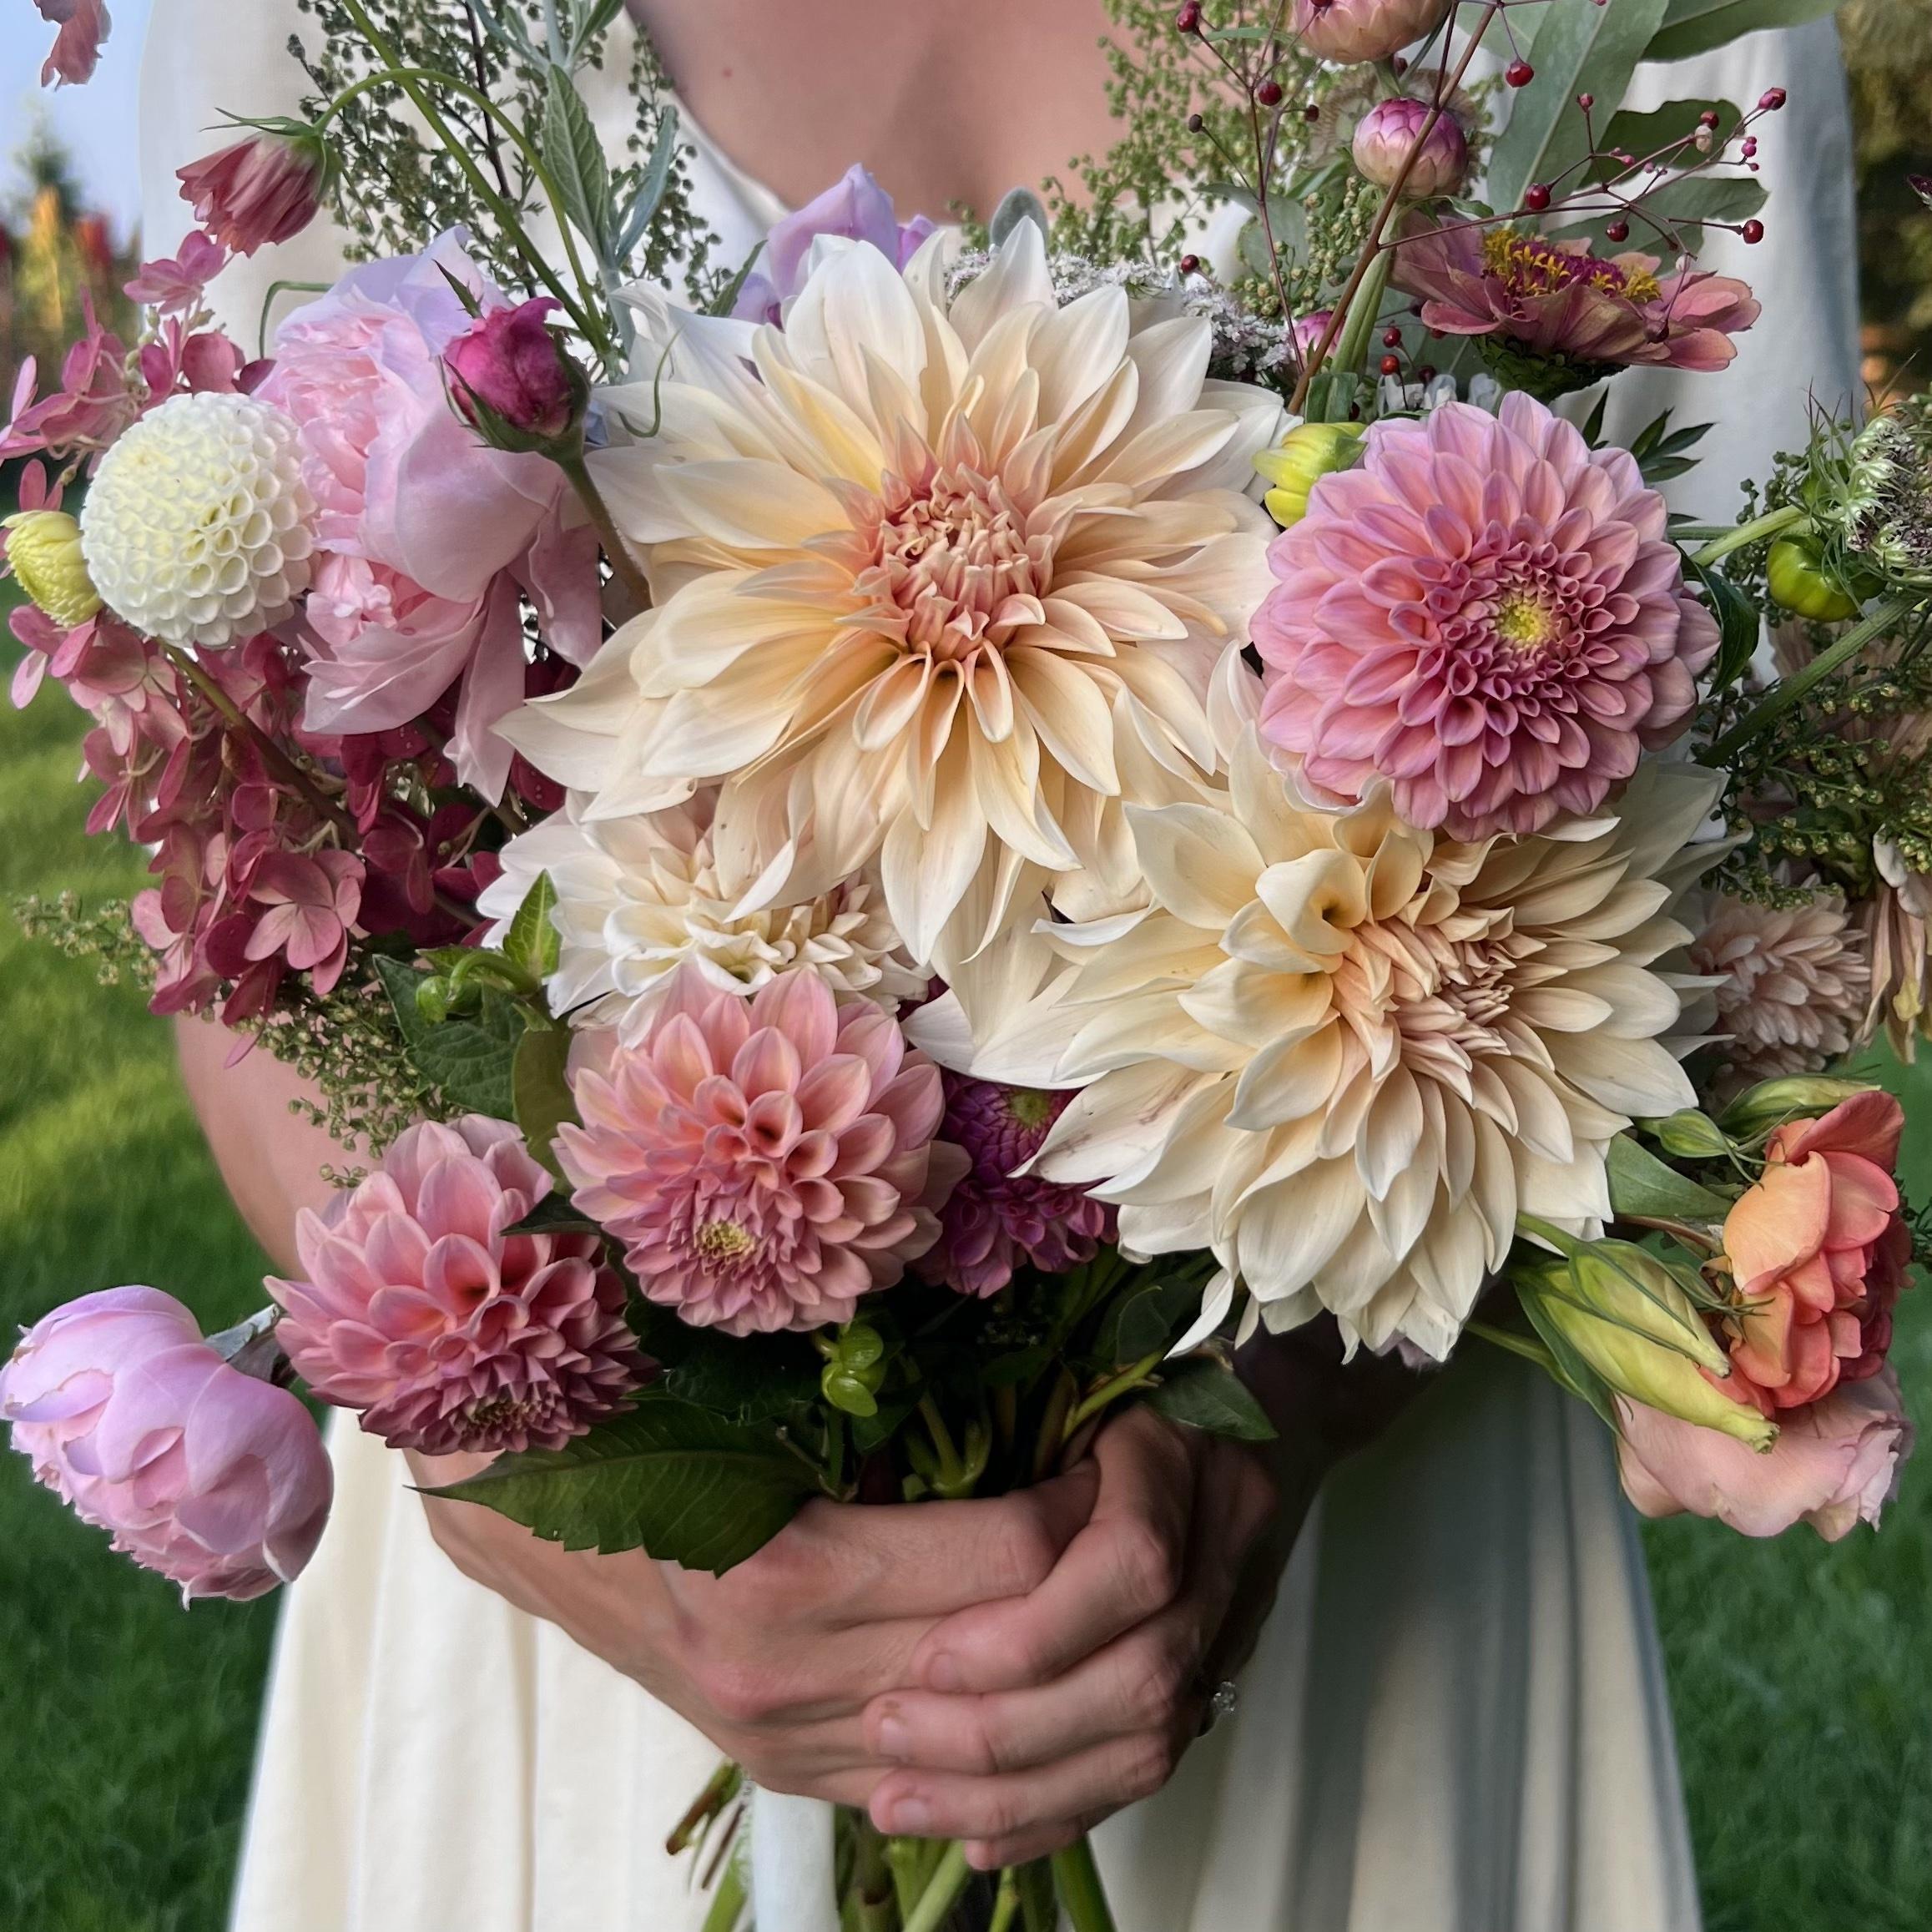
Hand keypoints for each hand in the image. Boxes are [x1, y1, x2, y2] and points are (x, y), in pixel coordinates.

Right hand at [411, 1447, 1098, 1804]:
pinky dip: (1007, 1740)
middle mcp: (790, 1679)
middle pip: (1011, 1653)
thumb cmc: (640, 1427)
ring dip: (1072, 1670)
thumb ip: (887, 1406)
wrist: (526, 1516)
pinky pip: (930, 1780)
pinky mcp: (781, 1767)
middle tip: (1155, 1516)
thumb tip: (1025, 1387)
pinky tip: (1061, 1688)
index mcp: (788, 1573)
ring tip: (1126, 1597)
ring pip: (986, 1738)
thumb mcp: (757, 1391)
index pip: (1005, 1556)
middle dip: (1104, 1590)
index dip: (1087, 1501)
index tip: (1123, 1448)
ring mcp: (784, 1739)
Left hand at [858, 1406, 1280, 1869]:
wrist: (1257, 1386)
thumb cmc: (1104, 1370)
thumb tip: (853, 1504)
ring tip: (899, 1799)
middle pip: (1137, 1675)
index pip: (1129, 1564)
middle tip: (884, 1733)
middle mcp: (1232, 1523)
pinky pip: (1144, 1767)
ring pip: (1146, 1738)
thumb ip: (982, 1451)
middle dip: (1003, 1725)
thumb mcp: (1038, 1380)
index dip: (1024, 1631)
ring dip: (1019, 1787)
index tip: (921, 1660)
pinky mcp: (1226, 1668)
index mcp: (1184, 1441)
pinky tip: (972, 1835)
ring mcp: (1240, 1605)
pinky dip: (1056, 1810)